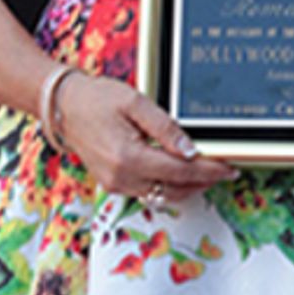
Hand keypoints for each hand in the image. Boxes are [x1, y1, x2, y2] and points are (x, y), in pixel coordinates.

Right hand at [56, 71, 235, 203]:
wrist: (64, 106)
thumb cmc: (97, 99)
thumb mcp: (135, 103)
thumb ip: (165, 128)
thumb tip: (190, 150)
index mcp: (128, 157)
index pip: (180, 171)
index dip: (209, 170)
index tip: (229, 167)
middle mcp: (121, 178)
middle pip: (175, 189)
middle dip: (203, 181)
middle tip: (225, 170)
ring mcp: (116, 185)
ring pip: (163, 195)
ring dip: (188, 187)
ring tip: (209, 172)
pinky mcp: (113, 185)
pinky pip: (148, 192)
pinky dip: (169, 186)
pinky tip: (181, 173)